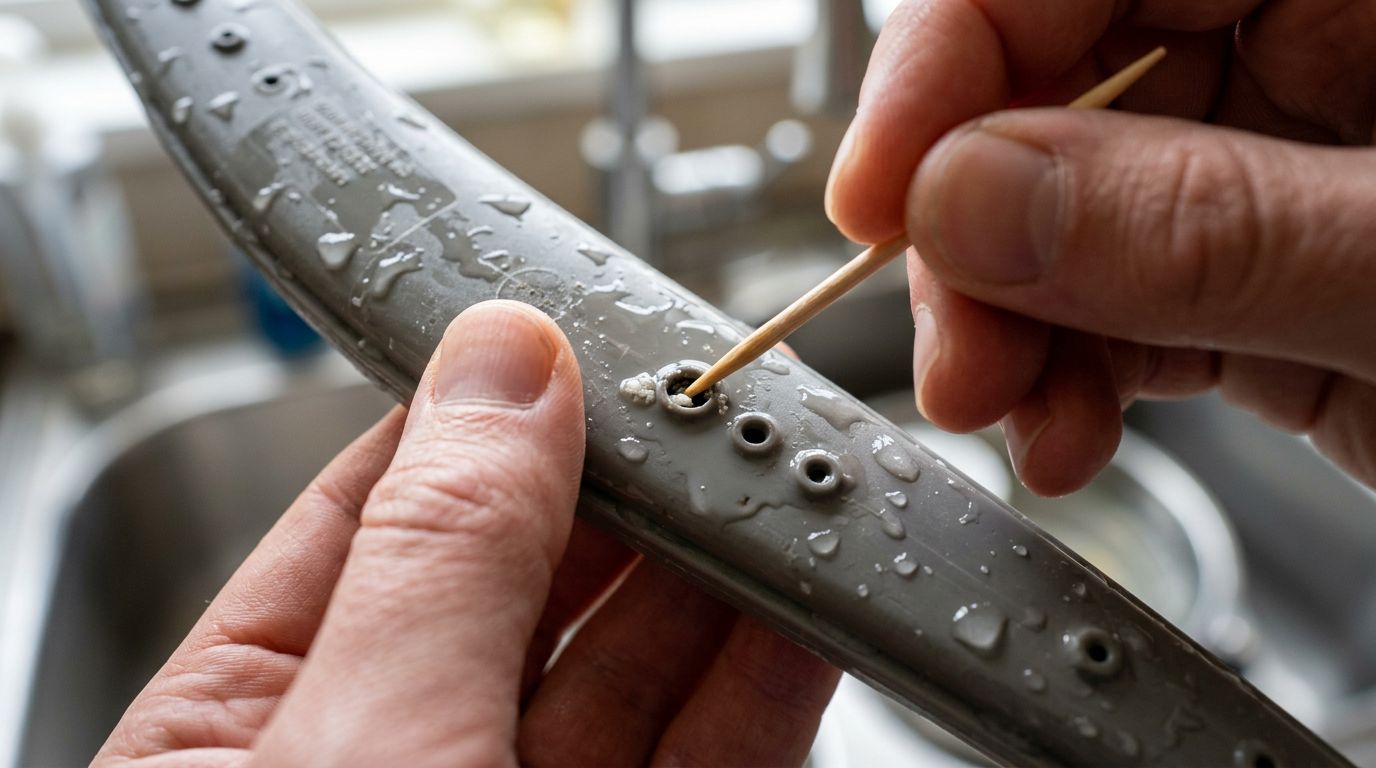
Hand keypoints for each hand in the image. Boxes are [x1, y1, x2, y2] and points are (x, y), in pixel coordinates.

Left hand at [96, 301, 836, 767]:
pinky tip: (802, 616)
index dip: (484, 427)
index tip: (585, 352)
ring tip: (786, 487)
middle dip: (630, 502)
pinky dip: (761, 689)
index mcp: (246, 735)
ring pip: (627, 682)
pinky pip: (703, 760)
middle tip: (720, 412)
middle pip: (523, 595)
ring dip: (715, 586)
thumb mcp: (365, 741)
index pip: (373, 521)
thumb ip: (444, 554)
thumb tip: (507, 361)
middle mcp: (386, 766)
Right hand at [827, 0, 1375, 494]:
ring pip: (1058, 220)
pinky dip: (1064, 383)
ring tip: (1004, 413)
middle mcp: (1294, 67)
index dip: (948, 57)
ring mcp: (1267, 181)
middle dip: (967, 234)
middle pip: (1047, 97)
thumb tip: (963, 200)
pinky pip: (1114, 314)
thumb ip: (1196, 225)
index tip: (875, 192)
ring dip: (1000, 330)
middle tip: (951, 346)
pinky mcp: (1253, 289)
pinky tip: (1061, 435)